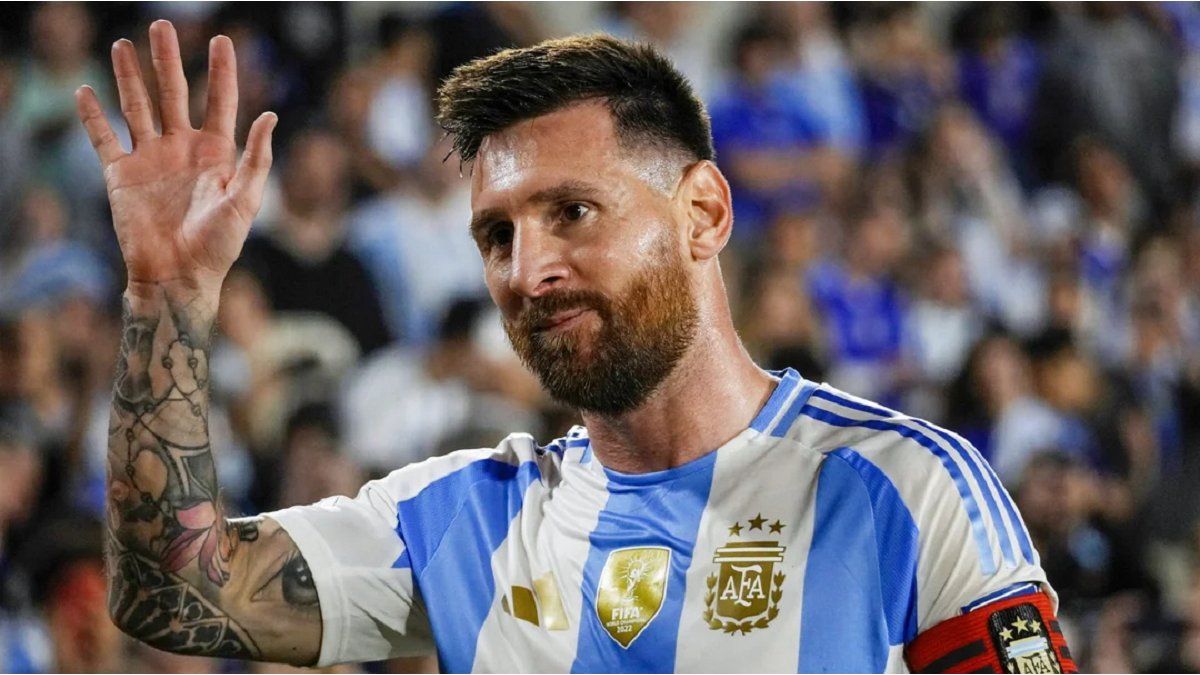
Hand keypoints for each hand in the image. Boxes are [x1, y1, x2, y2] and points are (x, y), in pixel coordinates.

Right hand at [75, 20, 276, 298]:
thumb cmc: (219, 246)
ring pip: (137, 106)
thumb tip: (271, 116)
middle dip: (167, 60)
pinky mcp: (122, 175)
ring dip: (128, 76)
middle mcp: (182, 149)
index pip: (220, 101)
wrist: (179, 277)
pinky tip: (85, 91)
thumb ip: (257, 158)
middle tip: (161, 25)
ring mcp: (151, 159)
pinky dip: (92, 116)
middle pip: (174, 93)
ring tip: (122, 44)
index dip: (221, 72)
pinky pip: (104, 138)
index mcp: (217, 153)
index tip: (220, 41)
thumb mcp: (246, 201)